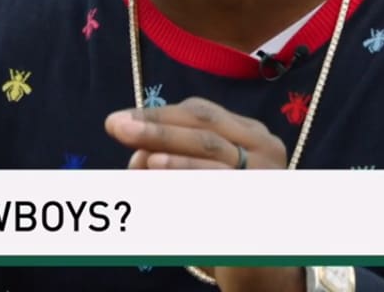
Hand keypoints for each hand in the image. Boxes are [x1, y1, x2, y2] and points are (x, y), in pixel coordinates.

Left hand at [104, 98, 303, 291]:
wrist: (261, 269)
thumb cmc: (222, 221)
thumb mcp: (195, 183)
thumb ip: (168, 162)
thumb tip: (136, 153)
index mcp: (251, 134)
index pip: (200, 113)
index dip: (158, 114)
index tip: (118, 119)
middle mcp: (265, 147)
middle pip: (204, 127)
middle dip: (157, 126)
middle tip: (116, 126)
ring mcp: (267, 173)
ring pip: (212, 150)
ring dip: (171, 147)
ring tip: (140, 152)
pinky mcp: (263, 201)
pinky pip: (216, 182)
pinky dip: (185, 173)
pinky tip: (157, 169)